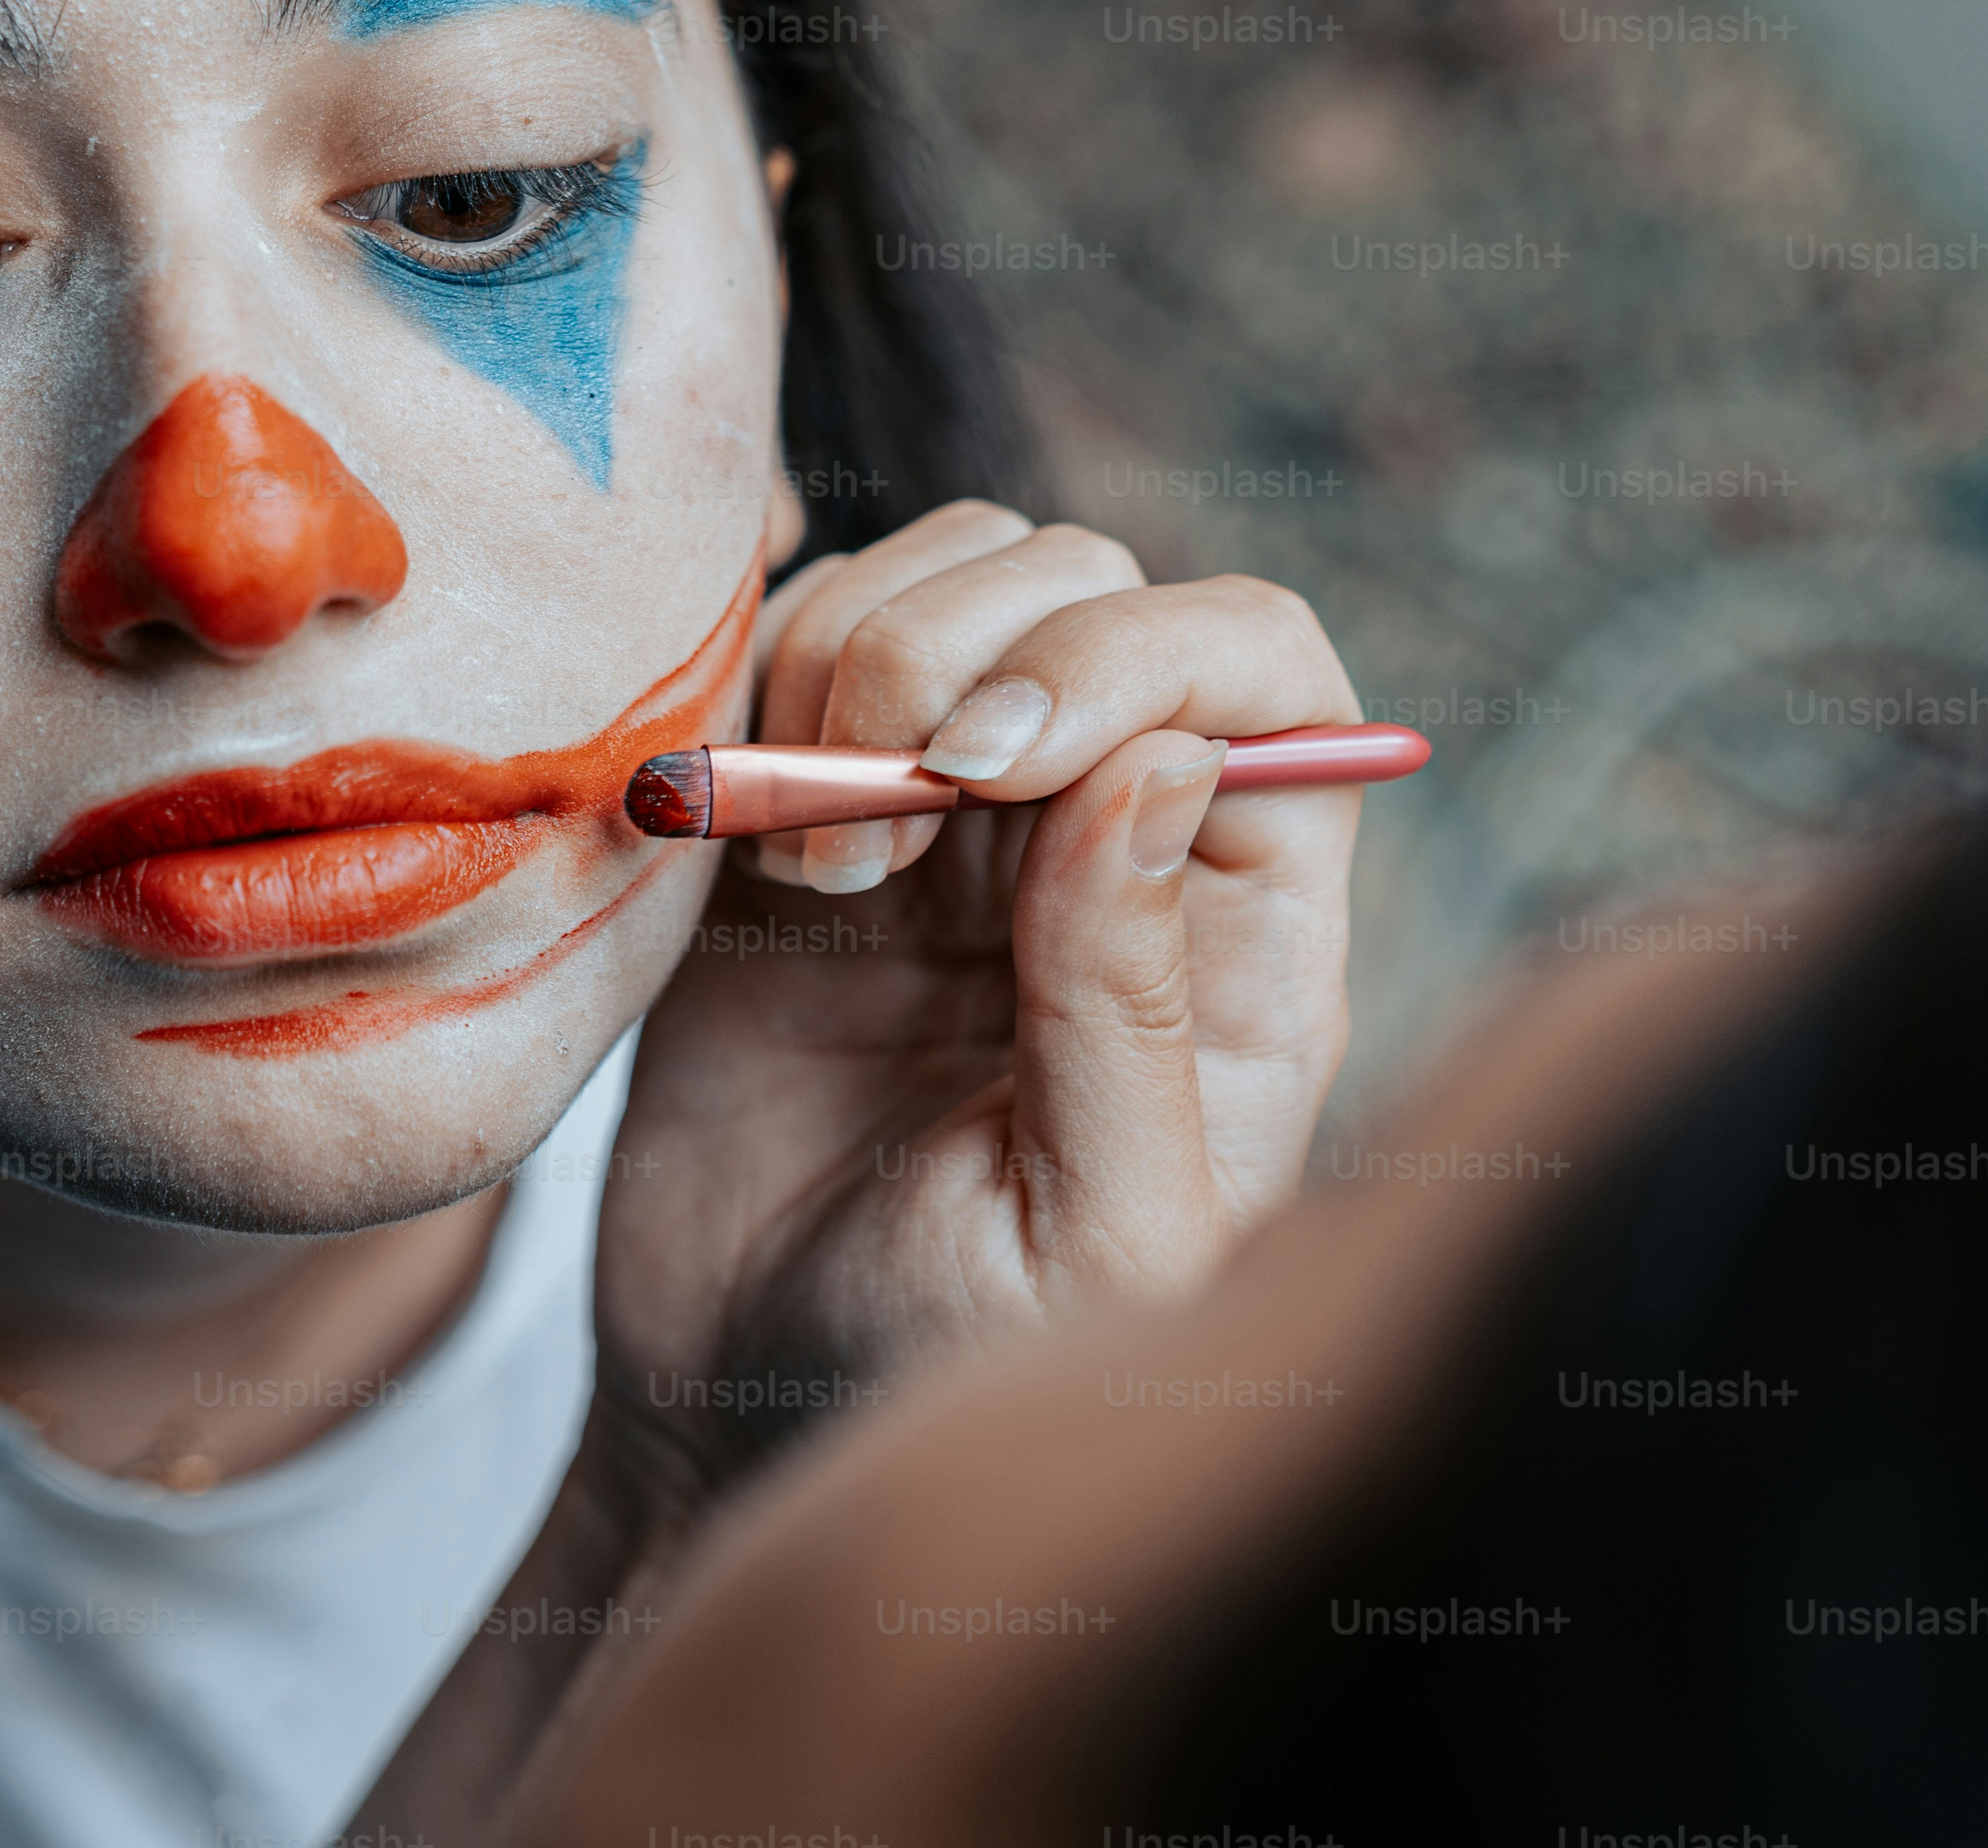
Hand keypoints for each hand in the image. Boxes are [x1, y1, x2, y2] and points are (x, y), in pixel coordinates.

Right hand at [593, 501, 1363, 1409]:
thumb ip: (1133, 1013)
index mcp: (1241, 933)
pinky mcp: (797, 811)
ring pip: (937, 577)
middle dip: (951, 658)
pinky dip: (745, 687)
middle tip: (860, 852)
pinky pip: (789, 643)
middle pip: (1085, 583)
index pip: (1256, 666)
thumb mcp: (1091, 1243)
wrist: (731, 1410)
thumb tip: (1166, 763)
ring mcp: (950, 814)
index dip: (1126, 658)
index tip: (982, 769)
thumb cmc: (941, 1371)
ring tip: (805, 872)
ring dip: (842, 674)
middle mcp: (1112, 835)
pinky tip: (733, 830)